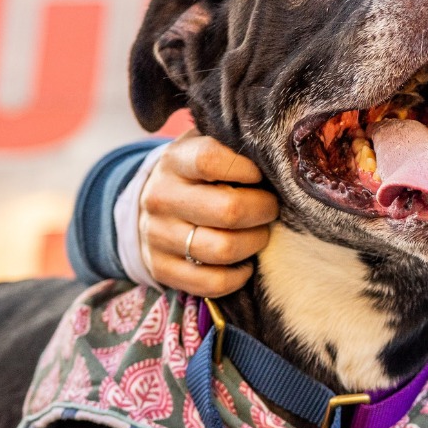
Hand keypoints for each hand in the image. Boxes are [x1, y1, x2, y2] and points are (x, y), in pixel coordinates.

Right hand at [139, 129, 278, 296]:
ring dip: (254, 243)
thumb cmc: (197, 173)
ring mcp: (158, 236)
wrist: (150, 205)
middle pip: (228, 210)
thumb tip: (278, 154)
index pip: (210, 160)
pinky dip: (238, 277)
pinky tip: (245, 264)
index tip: (260, 175)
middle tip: (272, 208)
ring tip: (260, 232)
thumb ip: (234, 145)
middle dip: (263, 210)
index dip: (246, 169)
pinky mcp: (161, 269)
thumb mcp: (206, 145)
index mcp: (175, 161)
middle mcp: (162, 197)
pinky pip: (212, 283)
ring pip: (223, 249)